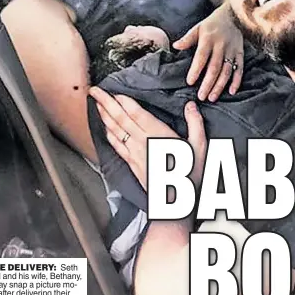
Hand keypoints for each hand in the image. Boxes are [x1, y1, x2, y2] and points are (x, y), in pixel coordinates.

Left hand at [89, 87, 206, 187]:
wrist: (176, 204)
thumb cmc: (190, 176)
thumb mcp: (200, 147)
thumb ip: (195, 124)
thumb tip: (191, 105)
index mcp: (159, 136)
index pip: (137, 114)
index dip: (123, 102)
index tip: (113, 91)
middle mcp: (142, 143)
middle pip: (121, 119)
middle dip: (106, 103)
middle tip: (94, 91)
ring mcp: (135, 154)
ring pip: (115, 131)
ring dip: (104, 116)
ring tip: (95, 103)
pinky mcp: (132, 164)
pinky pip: (117, 146)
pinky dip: (108, 134)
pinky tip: (105, 128)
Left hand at [173, 3, 243, 101]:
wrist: (233, 14)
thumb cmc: (212, 24)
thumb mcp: (198, 27)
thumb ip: (188, 38)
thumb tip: (175, 46)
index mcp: (208, 39)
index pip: (201, 56)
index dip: (196, 69)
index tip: (190, 82)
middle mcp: (221, 46)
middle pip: (215, 67)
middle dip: (208, 83)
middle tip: (201, 96)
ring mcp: (232, 51)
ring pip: (226, 71)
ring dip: (220, 85)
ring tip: (212, 97)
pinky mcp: (240, 54)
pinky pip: (239, 69)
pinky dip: (237, 81)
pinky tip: (232, 91)